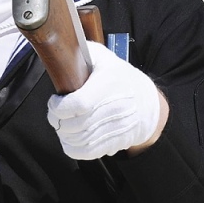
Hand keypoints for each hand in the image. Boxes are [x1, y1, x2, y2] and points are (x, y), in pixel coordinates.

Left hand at [47, 41, 162, 159]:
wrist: (149, 102)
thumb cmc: (121, 78)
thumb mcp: (104, 57)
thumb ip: (82, 50)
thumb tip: (61, 49)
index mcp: (110, 84)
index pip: (79, 104)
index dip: (59, 107)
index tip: (54, 102)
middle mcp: (115, 108)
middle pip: (76, 125)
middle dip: (58, 122)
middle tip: (55, 115)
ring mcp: (117, 127)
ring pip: (80, 141)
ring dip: (64, 135)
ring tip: (62, 125)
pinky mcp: (116, 142)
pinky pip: (88, 153)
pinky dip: (73, 149)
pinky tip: (70, 139)